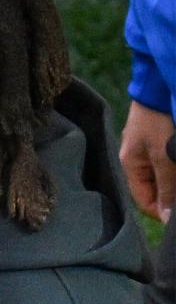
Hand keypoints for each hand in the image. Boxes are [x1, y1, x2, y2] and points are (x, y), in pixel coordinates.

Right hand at [119, 100, 175, 222]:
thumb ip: (167, 188)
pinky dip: (175, 163)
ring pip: (166, 174)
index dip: (163, 212)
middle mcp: (138, 158)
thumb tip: (166, 219)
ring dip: (175, 178)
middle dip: (173, 193)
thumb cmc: (159, 121)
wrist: (161, 84)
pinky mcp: (163, 136)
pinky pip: (169, 160)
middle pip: (157, 188)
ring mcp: (150, 146)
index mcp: (131, 165)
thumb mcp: (164, 157)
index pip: (145, 201)